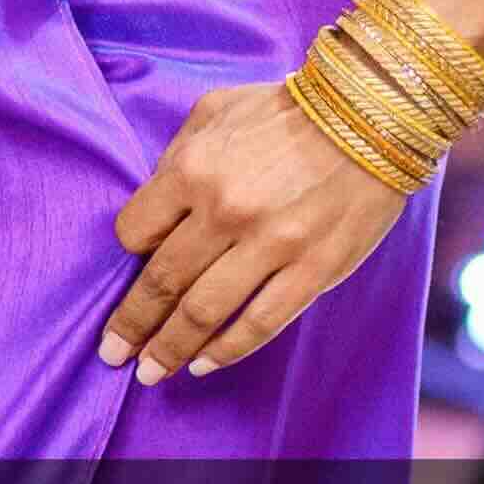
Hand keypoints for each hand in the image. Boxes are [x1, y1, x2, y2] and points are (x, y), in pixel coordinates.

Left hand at [103, 78, 411, 386]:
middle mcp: (224, 211)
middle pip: (162, 283)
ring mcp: (270, 246)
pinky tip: (203, 365)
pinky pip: (259, 324)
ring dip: (170, 349)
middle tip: (112, 354)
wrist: (371, 114)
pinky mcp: (311, 271)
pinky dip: (225, 351)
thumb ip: (179, 155)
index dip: (128, 254)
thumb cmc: (288, 109)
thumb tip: (156, 203)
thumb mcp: (216, 110)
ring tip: (150, 373)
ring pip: (203, 314)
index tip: (132, 269)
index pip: (136, 231)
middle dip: (131, 325)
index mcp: (194, 169)